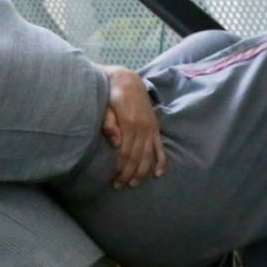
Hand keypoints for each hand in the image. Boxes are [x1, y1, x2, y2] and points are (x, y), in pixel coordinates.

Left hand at [102, 66, 165, 187]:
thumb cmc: (111, 95)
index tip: (113, 179)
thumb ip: (109, 122)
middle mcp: (143, 128)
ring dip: (142, 172)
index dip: (120, 168)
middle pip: (137, 157)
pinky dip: (161, 161)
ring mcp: (151, 129)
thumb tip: (116, 143)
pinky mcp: (155, 128)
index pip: (126, 153)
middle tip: (119, 186)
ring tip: (134, 184)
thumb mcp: (106, 105)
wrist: (127, 81)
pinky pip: (160, 148)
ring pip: (149, 156)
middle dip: (128, 174)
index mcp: (130, 123)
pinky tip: (158, 174)